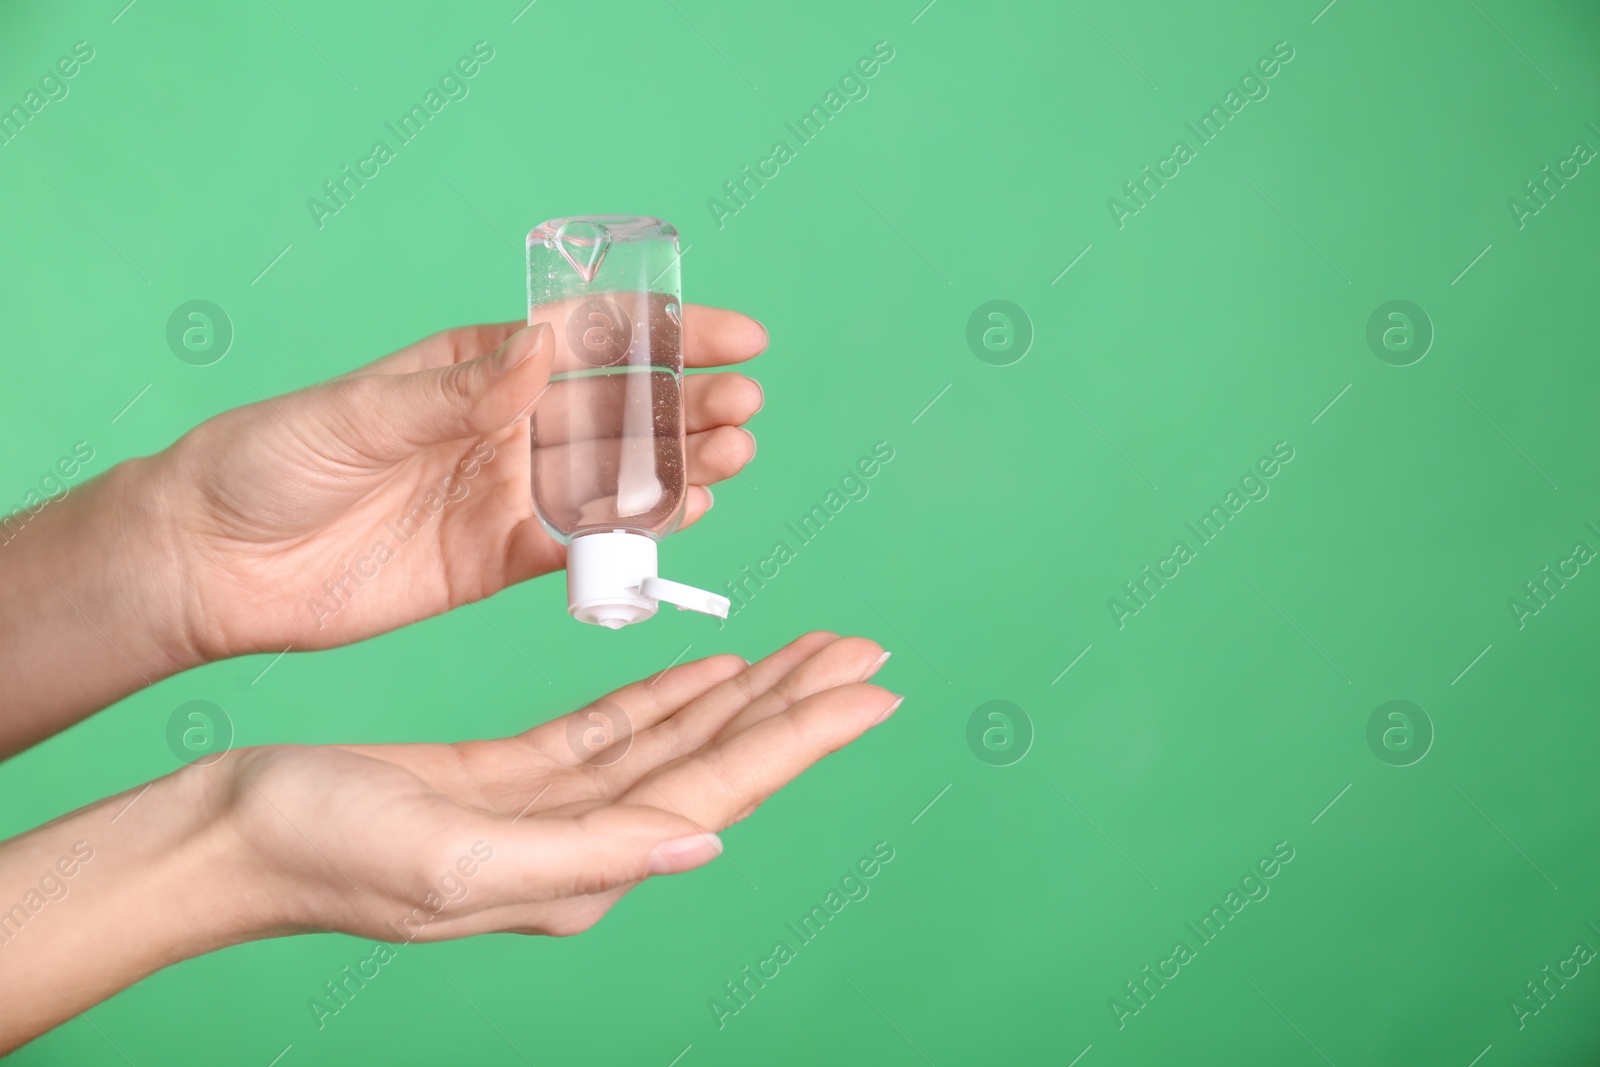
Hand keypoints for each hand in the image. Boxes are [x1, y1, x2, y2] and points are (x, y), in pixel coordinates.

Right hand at [0, 633, 898, 1051]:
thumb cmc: (322, 848)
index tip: (875, 691)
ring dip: (748, 692)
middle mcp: (588, 845)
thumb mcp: (451, 859)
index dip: (803, 738)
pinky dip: (671, 693)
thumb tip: (697, 843)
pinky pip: (618, 726)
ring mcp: (557, 808)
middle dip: (797, 705)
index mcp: (583, 868)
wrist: (230, 835)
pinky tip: (714, 668)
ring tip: (814, 650)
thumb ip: (584, 855)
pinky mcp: (519, 775)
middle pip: (719, 762)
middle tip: (867, 651)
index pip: (721, 791)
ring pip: (678, 738)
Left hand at [154, 306, 765, 659]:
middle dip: (686, 404)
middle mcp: (501, 427)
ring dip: (677, 466)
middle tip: (743, 406)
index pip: (589, 339)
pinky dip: (633, 536)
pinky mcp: (495, 561)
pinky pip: (580, 547)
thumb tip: (543, 350)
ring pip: (612, 479)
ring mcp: (503, 495)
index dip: (664, 335)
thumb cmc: (267, 461)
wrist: (212, 564)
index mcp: (474, 367)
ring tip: (734, 455)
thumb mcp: (358, 412)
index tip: (730, 336)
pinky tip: (685, 516)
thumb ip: (457, 391)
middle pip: (617, 411)